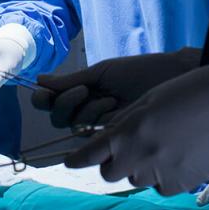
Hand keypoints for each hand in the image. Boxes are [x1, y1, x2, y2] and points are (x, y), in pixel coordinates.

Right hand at [31, 48, 200, 127]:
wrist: (169, 78)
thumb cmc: (139, 71)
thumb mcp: (102, 73)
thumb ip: (70, 80)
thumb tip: (39, 79)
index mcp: (82, 93)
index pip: (50, 102)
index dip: (43, 99)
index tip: (45, 92)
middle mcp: (86, 111)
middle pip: (57, 118)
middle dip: (66, 103)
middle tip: (85, 90)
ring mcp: (99, 126)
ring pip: (73, 127)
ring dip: (87, 110)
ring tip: (110, 98)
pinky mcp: (112, 138)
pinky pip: (91, 136)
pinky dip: (97, 119)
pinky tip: (114, 109)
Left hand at [65, 57, 208, 194]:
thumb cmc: (190, 90)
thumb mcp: (149, 100)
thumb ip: (125, 122)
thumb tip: (109, 140)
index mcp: (130, 130)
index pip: (91, 153)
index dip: (78, 158)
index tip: (70, 159)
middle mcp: (143, 155)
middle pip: (111, 172)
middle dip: (114, 161)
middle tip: (129, 146)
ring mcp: (164, 172)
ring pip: (138, 179)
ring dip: (142, 166)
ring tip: (165, 143)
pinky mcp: (184, 183)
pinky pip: (163, 186)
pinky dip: (166, 175)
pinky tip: (181, 153)